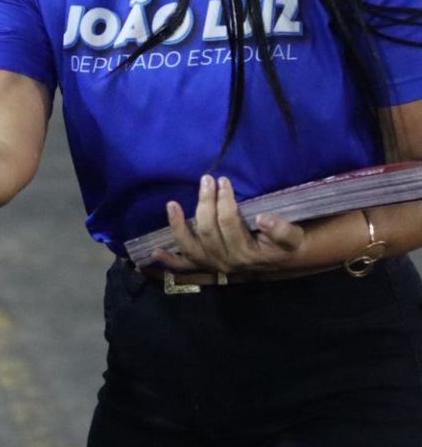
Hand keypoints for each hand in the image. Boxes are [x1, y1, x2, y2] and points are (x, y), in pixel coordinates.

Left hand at [154, 175, 305, 273]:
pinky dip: (169, 260)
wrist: (279, 260)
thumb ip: (282, 230)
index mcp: (247, 254)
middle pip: (207, 231)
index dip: (225, 201)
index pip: (229, 223)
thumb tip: (263, 218)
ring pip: (190, 247)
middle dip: (205, 203)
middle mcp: (227, 262)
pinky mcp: (204, 266)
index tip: (224, 181)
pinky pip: (183, 266)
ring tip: (172, 204)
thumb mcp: (292, 237)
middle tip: (206, 180)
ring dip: (178, 226)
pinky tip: (155, 250)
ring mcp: (212, 265)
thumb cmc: (283, 244)